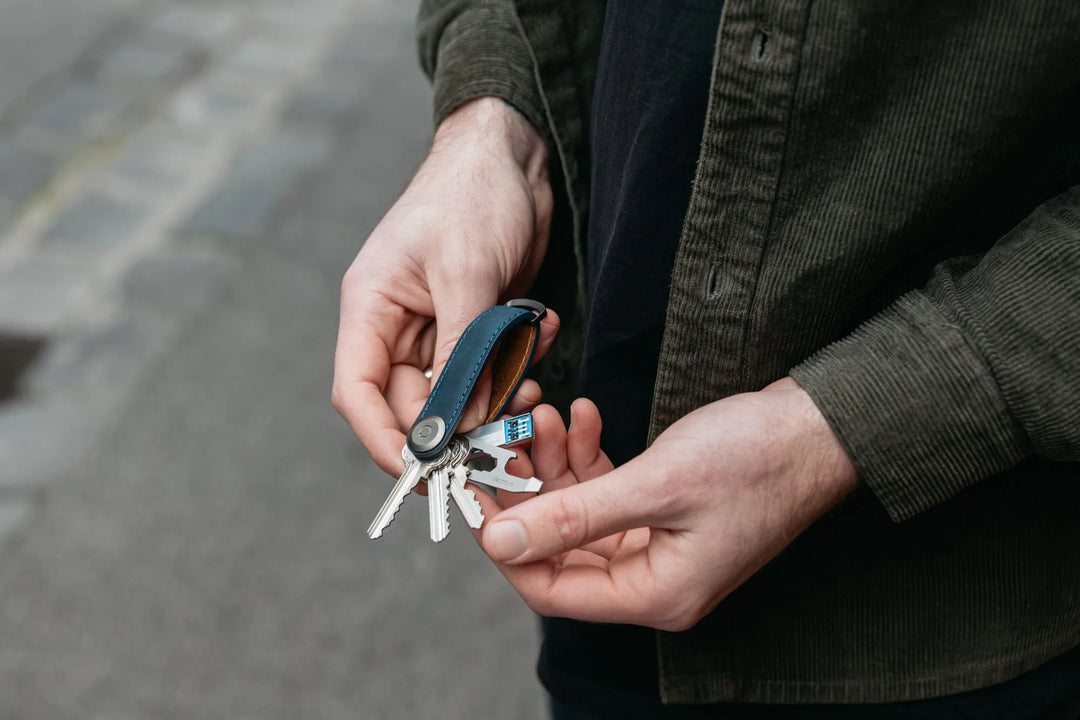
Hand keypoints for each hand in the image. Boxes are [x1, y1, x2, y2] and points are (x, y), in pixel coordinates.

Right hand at [333, 98, 558, 475]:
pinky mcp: (476, 326)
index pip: (359, 393)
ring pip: (460, 393)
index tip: (423, 474)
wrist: (514, 154)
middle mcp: (397, 326)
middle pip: (414, 403)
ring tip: (534, 374)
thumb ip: (461, 353)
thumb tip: (457, 426)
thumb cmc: (474, 194)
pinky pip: (492, 367)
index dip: (384, 441)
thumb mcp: (466, 272)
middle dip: (459, 423)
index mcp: (371, 309)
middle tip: (510, 432)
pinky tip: (544, 329)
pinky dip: (519, 363)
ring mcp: (438, 328)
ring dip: (498, 394)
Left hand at [473, 379, 858, 631]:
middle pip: (561, 547)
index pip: (551, 589)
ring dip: (557, 464)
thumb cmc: (756, 459)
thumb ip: (572, 516)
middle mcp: (655, 578)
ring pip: (580, 512)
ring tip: (546, 414)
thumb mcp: (654, 486)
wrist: (821, 424)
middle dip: (530, 490)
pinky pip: (608, 490)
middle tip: (503, 441)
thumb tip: (500, 543)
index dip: (505, 544)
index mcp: (656, 593)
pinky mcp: (666, 509)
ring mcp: (661, 544)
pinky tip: (585, 416)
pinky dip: (589, 455)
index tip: (473, 493)